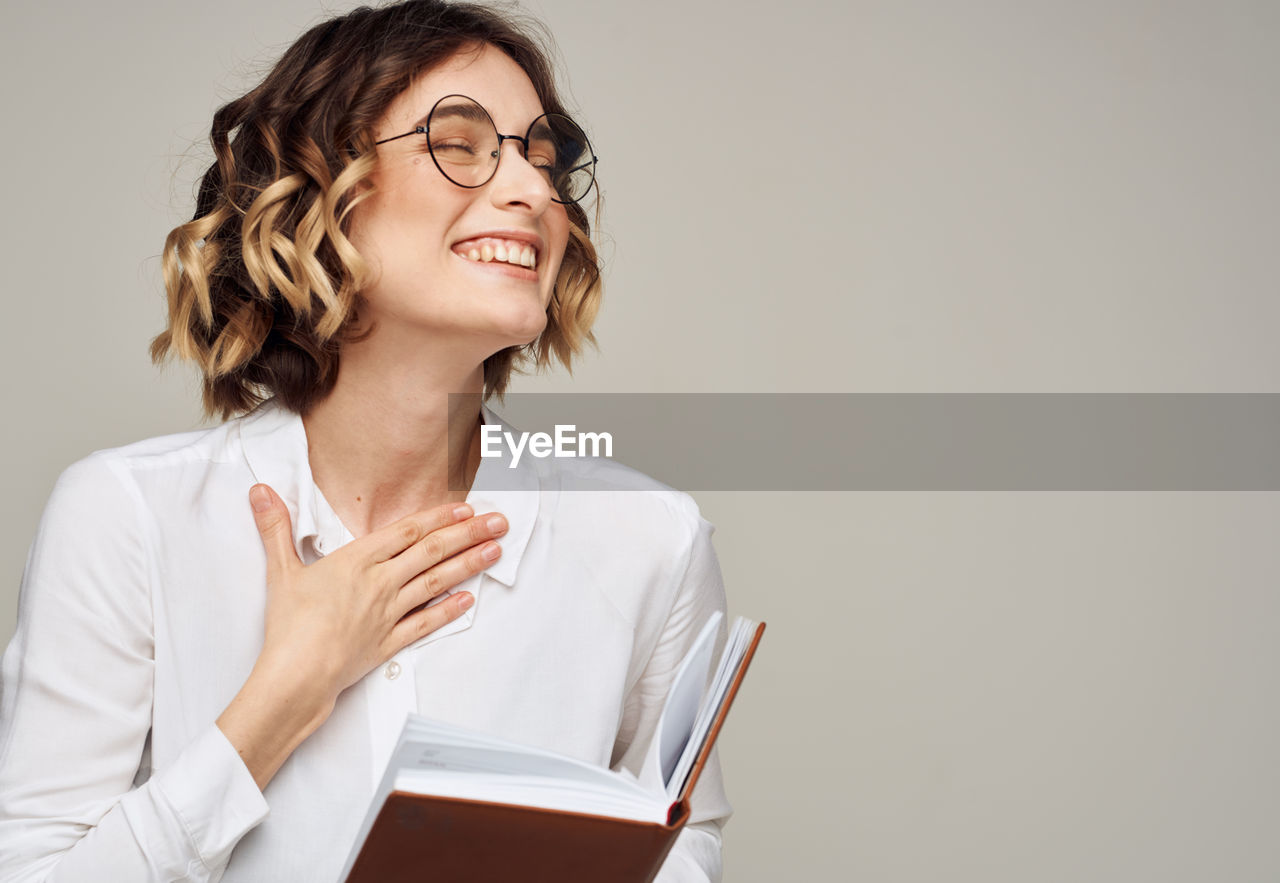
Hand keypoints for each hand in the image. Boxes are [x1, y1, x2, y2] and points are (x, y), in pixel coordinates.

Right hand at [217, 483, 507, 789]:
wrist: (297, 675)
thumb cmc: (289, 625)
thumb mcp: (280, 570)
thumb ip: (276, 528)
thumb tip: (260, 492)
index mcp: (357, 560)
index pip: (407, 531)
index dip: (439, 517)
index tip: (465, 507)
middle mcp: (381, 583)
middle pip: (432, 552)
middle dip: (469, 534)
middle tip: (499, 522)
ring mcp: (389, 613)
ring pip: (437, 582)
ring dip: (470, 565)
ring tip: (495, 551)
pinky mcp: (391, 642)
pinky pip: (427, 623)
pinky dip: (449, 610)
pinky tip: (469, 600)